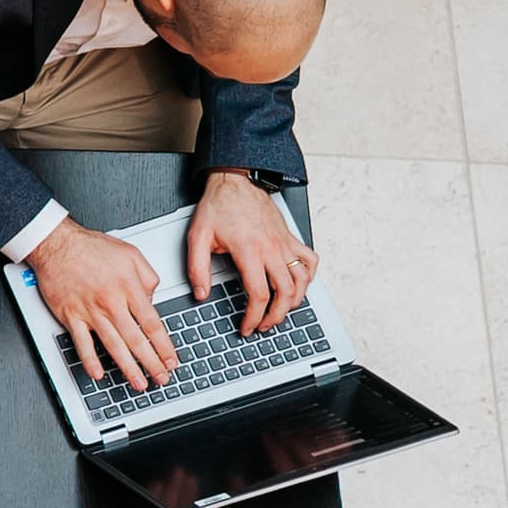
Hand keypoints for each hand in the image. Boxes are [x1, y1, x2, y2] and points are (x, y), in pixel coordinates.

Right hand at [27, 218, 172, 391]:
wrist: (56, 244)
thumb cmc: (89, 247)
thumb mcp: (130, 253)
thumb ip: (147, 276)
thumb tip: (152, 297)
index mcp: (128, 288)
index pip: (152, 324)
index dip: (163, 345)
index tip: (171, 359)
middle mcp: (111, 303)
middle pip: (136, 340)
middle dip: (151, 363)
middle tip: (161, 378)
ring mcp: (90, 311)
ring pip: (113, 345)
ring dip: (127, 367)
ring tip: (138, 382)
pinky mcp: (70, 315)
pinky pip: (81, 342)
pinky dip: (89, 360)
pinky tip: (98, 373)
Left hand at [188, 170, 317, 335]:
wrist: (235, 180)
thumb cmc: (217, 206)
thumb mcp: (197, 237)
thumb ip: (197, 268)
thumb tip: (201, 294)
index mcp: (249, 250)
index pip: (259, 294)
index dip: (254, 316)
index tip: (247, 327)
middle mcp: (271, 248)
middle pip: (285, 292)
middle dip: (276, 316)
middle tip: (265, 326)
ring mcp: (284, 242)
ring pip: (302, 279)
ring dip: (295, 300)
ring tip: (281, 312)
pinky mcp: (290, 236)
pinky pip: (310, 259)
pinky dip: (308, 275)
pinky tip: (299, 285)